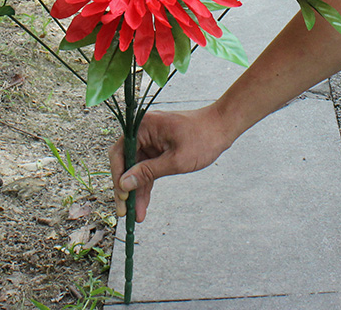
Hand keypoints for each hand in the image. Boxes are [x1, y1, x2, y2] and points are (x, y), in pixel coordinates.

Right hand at [108, 104, 232, 221]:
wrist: (221, 127)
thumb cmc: (202, 139)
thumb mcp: (176, 160)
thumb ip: (148, 172)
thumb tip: (124, 184)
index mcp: (143, 126)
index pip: (120, 153)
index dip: (119, 177)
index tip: (122, 197)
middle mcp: (143, 131)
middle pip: (126, 162)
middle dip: (126, 187)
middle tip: (125, 212)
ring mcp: (150, 139)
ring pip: (136, 168)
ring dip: (136, 189)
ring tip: (137, 215)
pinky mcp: (158, 146)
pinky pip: (147, 166)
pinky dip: (146, 183)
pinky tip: (143, 202)